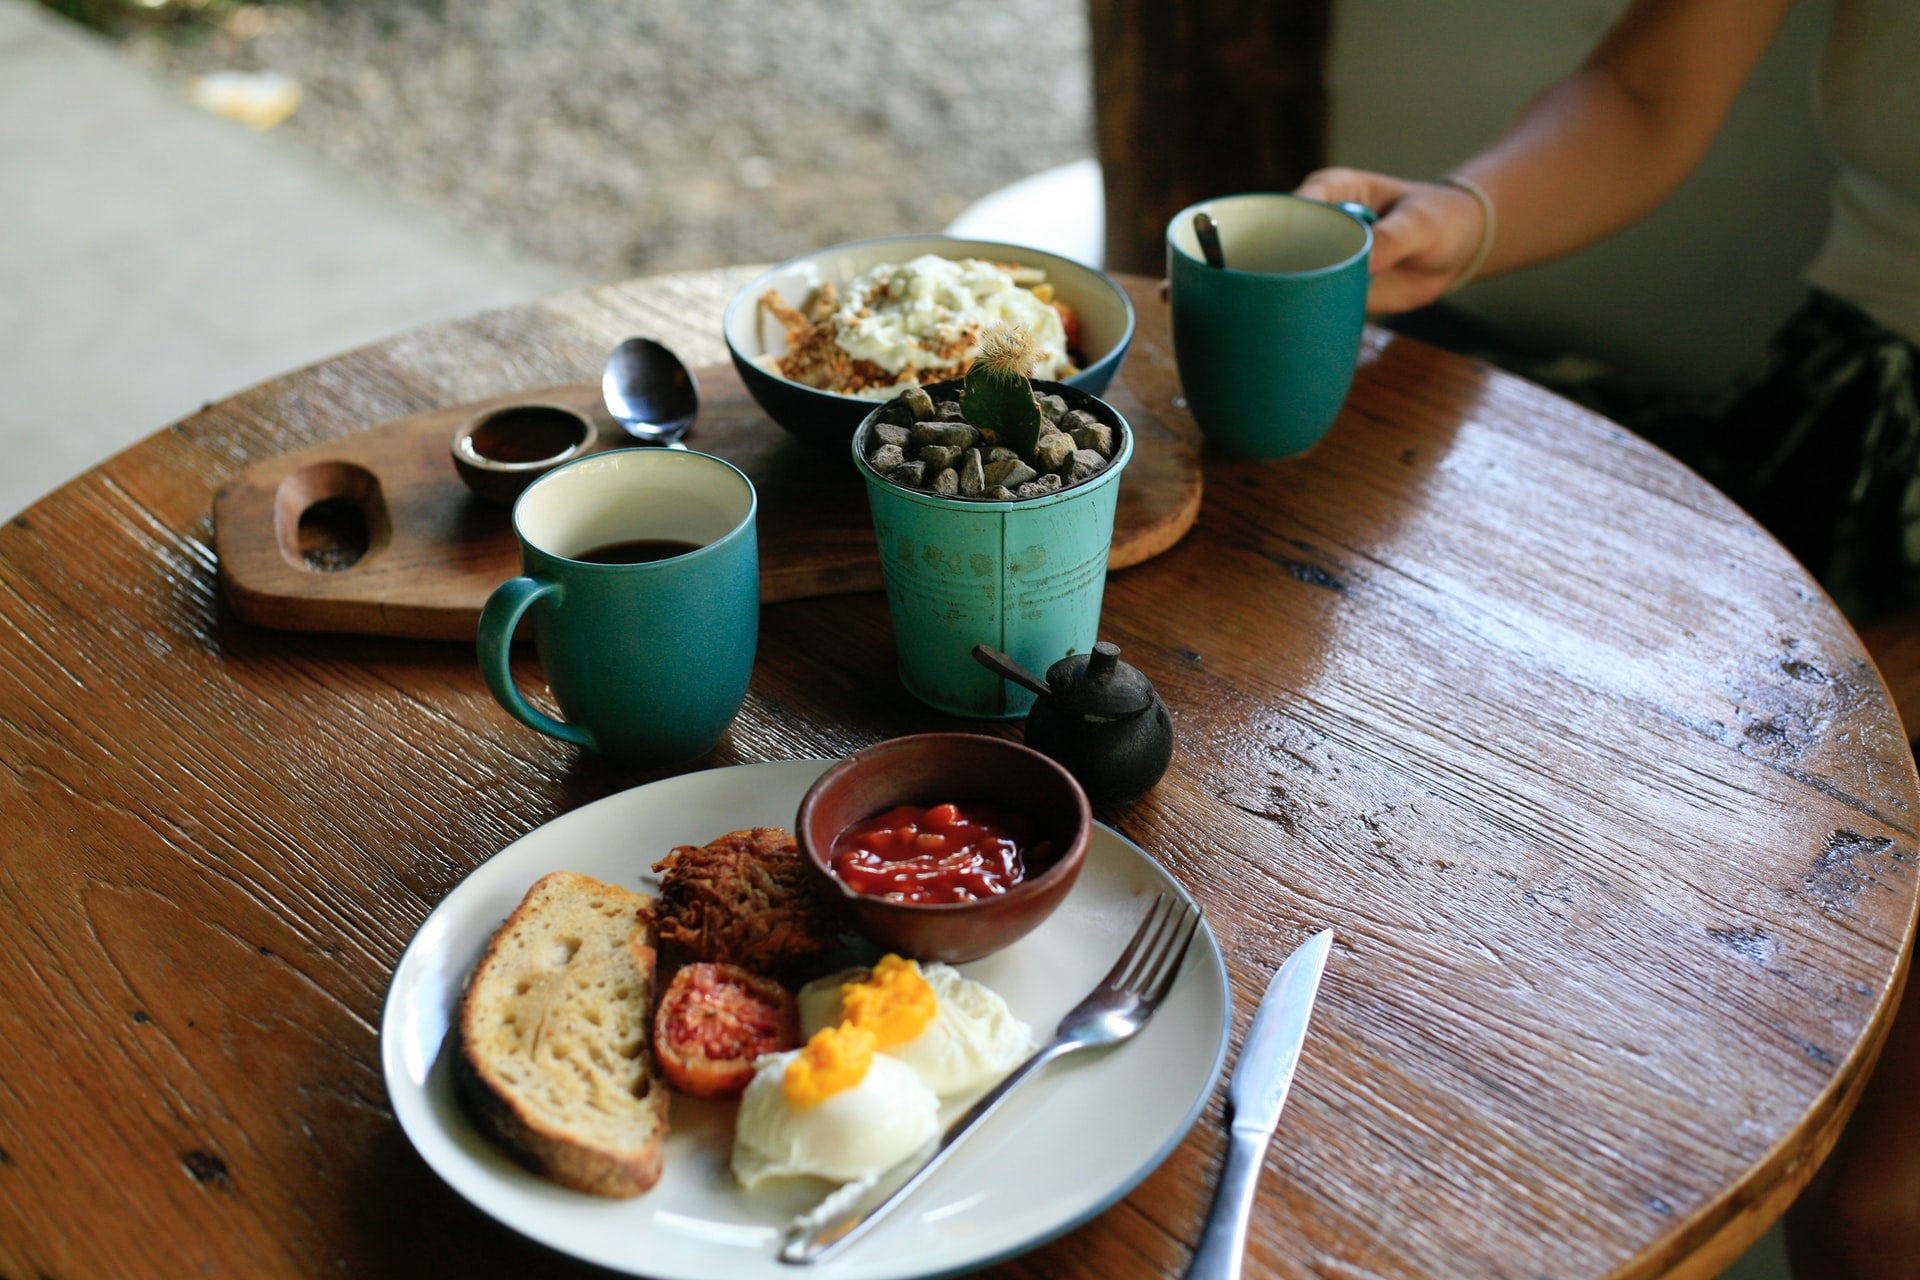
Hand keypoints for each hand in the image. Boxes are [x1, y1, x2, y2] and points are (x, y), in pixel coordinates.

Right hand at [1295, 168, 1489, 314]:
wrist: (1455, 250)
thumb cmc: (1437, 218)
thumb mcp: (1420, 223)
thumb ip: (1393, 238)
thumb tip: (1363, 262)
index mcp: (1334, 191)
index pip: (1299, 204)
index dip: (1291, 227)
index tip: (1297, 252)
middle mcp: (1321, 224)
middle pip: (1285, 244)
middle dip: (1286, 267)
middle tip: (1300, 290)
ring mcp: (1326, 258)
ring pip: (1296, 277)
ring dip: (1298, 295)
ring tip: (1306, 310)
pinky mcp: (1335, 287)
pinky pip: (1317, 301)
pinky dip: (1314, 313)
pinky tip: (1316, 323)